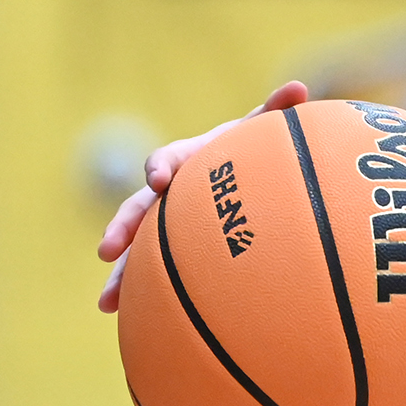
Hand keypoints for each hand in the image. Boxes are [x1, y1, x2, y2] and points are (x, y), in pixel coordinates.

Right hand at [95, 82, 306, 310]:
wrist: (249, 180)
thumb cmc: (256, 153)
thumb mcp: (265, 134)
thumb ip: (277, 113)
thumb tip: (298, 87)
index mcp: (190, 160)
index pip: (169, 159)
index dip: (161, 166)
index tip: (159, 179)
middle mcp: (170, 192)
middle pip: (139, 208)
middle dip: (123, 227)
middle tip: (108, 249)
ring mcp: (167, 222)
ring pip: (137, 246)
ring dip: (121, 273)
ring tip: (107, 301)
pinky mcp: (173, 248)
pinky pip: (152, 271)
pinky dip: (137, 292)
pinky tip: (123, 318)